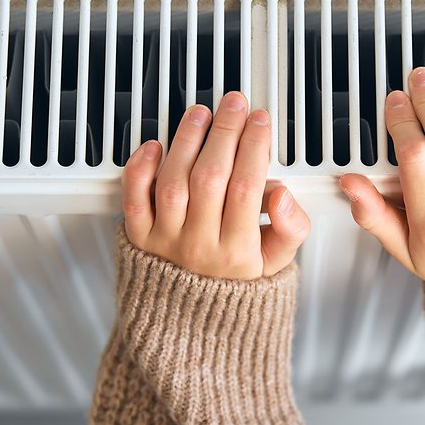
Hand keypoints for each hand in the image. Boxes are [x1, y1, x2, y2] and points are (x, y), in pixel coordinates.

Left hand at [121, 91, 310, 279]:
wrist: (192, 319)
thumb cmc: (235, 284)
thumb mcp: (276, 264)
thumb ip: (290, 229)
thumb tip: (283, 195)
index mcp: (237, 252)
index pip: (246, 188)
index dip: (253, 147)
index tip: (260, 122)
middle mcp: (199, 245)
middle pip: (210, 178)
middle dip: (225, 132)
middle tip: (234, 105)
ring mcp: (165, 241)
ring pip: (173, 182)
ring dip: (187, 140)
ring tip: (201, 114)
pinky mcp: (139, 237)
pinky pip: (134, 200)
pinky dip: (140, 169)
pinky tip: (155, 145)